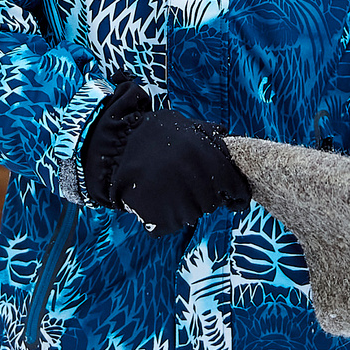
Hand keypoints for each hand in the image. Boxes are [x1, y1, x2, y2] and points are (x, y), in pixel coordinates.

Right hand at [85, 94, 252, 234]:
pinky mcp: (163, 222)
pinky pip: (171, 224)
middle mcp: (201, 185)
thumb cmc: (151, 135)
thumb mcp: (184, 126)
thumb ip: (208, 134)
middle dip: (202, 195)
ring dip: (182, 205)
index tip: (231, 196)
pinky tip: (152, 197)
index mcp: (211, 161)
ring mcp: (182, 206)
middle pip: (213, 203)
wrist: (114, 149)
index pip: (235, 189)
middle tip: (181, 181)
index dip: (234, 194)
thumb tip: (225, 133)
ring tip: (164, 186)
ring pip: (192, 215)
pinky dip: (163, 216)